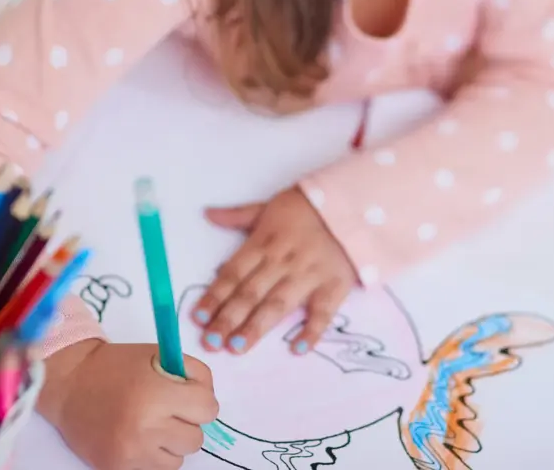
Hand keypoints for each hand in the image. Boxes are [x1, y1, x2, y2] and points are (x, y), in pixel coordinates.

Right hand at [41, 342, 218, 469]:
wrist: (70, 384)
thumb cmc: (118, 366)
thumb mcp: (160, 356)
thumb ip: (194, 374)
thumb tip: (209, 402)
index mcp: (157, 394)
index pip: (208, 409)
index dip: (201, 400)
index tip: (187, 395)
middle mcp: (145, 427)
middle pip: (196, 438)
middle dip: (187, 423)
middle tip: (168, 410)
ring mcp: (131, 452)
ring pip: (179, 459)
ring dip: (171, 443)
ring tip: (151, 425)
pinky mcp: (117, 468)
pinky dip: (154, 456)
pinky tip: (140, 438)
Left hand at [195, 187, 356, 354]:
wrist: (356, 205)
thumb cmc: (309, 208)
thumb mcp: (270, 206)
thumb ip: (239, 215)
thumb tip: (208, 214)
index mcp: (264, 243)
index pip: (233, 273)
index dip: (215, 295)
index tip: (198, 317)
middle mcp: (283, 262)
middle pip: (251, 293)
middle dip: (228, 318)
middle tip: (210, 342)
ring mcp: (309, 275)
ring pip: (279, 304)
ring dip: (257, 327)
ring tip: (237, 347)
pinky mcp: (334, 285)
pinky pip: (323, 312)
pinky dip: (312, 331)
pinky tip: (298, 349)